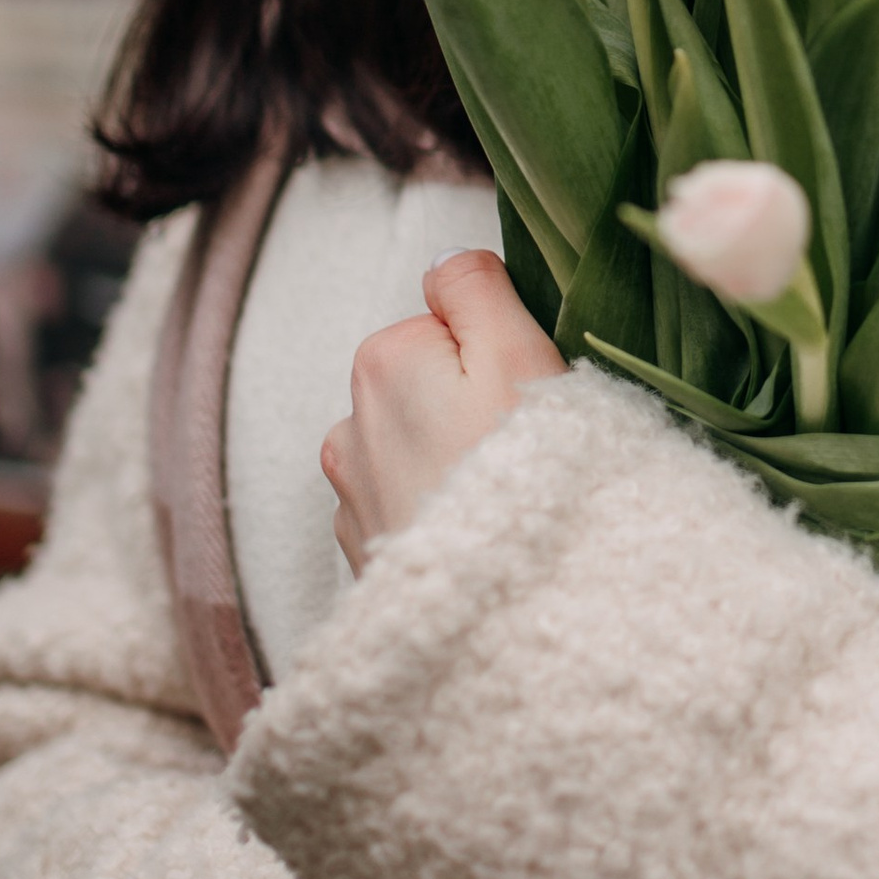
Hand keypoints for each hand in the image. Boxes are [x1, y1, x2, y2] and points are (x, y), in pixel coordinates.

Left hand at [322, 248, 563, 574]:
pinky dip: (440, 515)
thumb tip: (443, 262)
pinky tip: (478, 537)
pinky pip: (409, 509)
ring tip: (503, 501)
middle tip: (525, 450)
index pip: (448, 322)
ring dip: (452, 464)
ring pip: (416, 449)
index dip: (500, 350)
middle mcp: (350, 426)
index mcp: (384, 362)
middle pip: (428, 386)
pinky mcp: (367, 556)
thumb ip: (476, 290)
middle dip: (472, 407)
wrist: (506, 617)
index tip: (529, 395)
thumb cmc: (524, 479)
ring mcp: (352, 498)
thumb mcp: (519, 354)